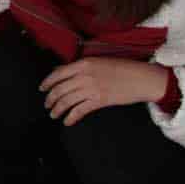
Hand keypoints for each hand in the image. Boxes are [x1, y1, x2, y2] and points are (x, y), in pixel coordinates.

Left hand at [41, 58, 170, 125]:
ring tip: (54, 114)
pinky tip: (67, 121)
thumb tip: (60, 72)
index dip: (47, 83)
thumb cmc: (123, 68)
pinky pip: (79, 110)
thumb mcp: (98, 62)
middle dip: (50, 99)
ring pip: (66, 100)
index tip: (42, 89)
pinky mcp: (99, 100)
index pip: (58, 74)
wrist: (142, 78)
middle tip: (47, 105)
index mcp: (84, 64)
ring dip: (57, 109)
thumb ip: (79, 67)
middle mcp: (84, 75)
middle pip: (60, 89)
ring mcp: (92, 88)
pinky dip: (71, 117)